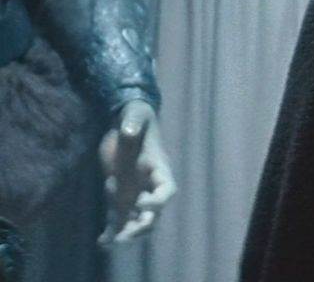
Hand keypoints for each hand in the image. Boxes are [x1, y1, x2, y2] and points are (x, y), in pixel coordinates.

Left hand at [98, 100, 175, 244]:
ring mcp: (135, 193)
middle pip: (153, 214)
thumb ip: (133, 122)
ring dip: (127, 234)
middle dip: (142, 227)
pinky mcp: (119, 196)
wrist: (126, 124)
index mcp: (158, 168)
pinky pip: (118, 219)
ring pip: (136, 221)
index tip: (140, 204)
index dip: (157, 202)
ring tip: (112, 243)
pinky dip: (111, 232)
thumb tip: (129, 128)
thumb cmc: (135, 119)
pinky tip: (101, 242)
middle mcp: (149, 185)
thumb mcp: (134, 117)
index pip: (166, 191)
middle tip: (125, 236)